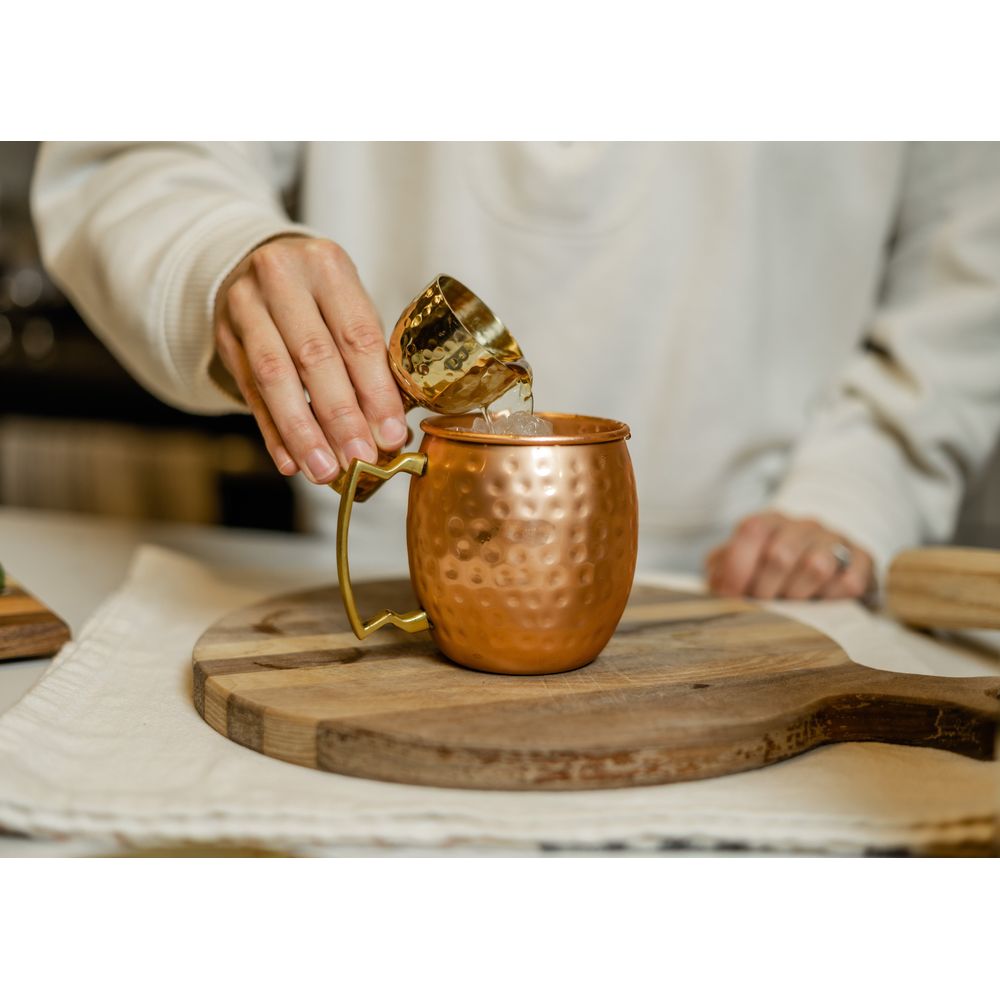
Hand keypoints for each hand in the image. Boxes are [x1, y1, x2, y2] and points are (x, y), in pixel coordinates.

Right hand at [213, 236, 407, 482]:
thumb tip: (393, 429)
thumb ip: (371, 358)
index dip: (376, 390)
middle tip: (360, 460)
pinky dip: (272, 433)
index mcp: (326, 266)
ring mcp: (245, 307)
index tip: (391, 434)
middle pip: (313, 358)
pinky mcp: (225, 338)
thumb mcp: (349, 306)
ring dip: (302, 432)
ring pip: (274, 378)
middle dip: (340, 417)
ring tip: (324, 471)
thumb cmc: (318, 295)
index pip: (356, 335)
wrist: (252, 263)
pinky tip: (290, 462)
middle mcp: (281, 279)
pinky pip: (250, 392)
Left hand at [706, 512, 874, 600]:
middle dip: (765, 590)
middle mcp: (804, 525)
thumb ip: (722, 568)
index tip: (730, 595)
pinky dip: (831, 598)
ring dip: (797, 594)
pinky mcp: (863, 560)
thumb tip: (716, 584)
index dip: (737, 566)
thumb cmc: (774, 568)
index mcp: (770, 521)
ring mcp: (836, 540)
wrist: (828, 559)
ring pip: (816, 565)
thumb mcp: (743, 562)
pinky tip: (821, 603)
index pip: (752, 530)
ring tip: (790, 605)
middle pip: (780, 554)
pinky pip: (848, 582)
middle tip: (761, 606)